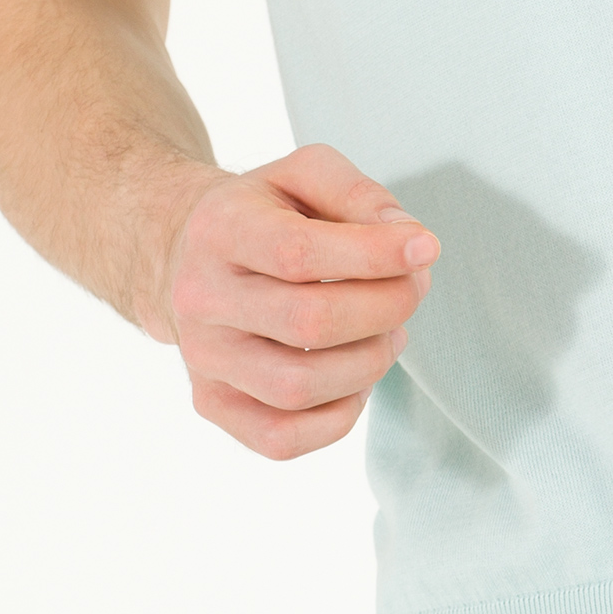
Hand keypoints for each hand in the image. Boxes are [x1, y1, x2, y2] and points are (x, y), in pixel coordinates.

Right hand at [152, 142, 439, 460]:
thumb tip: (407, 244)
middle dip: (384, 307)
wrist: (187, 254)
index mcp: (221, 229)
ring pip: (298, 386)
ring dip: (369, 362)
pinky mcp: (212, 403)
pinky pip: (282, 439)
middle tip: (414, 288)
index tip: (425, 247)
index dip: (372, 255)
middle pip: (307, 322)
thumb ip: (357, 194)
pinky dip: (339, 415)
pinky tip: (357, 375)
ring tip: (389, 331)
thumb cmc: (262, 212)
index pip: (298, 253)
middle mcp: (201, 297)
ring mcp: (203, 358)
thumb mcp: (304, 174)